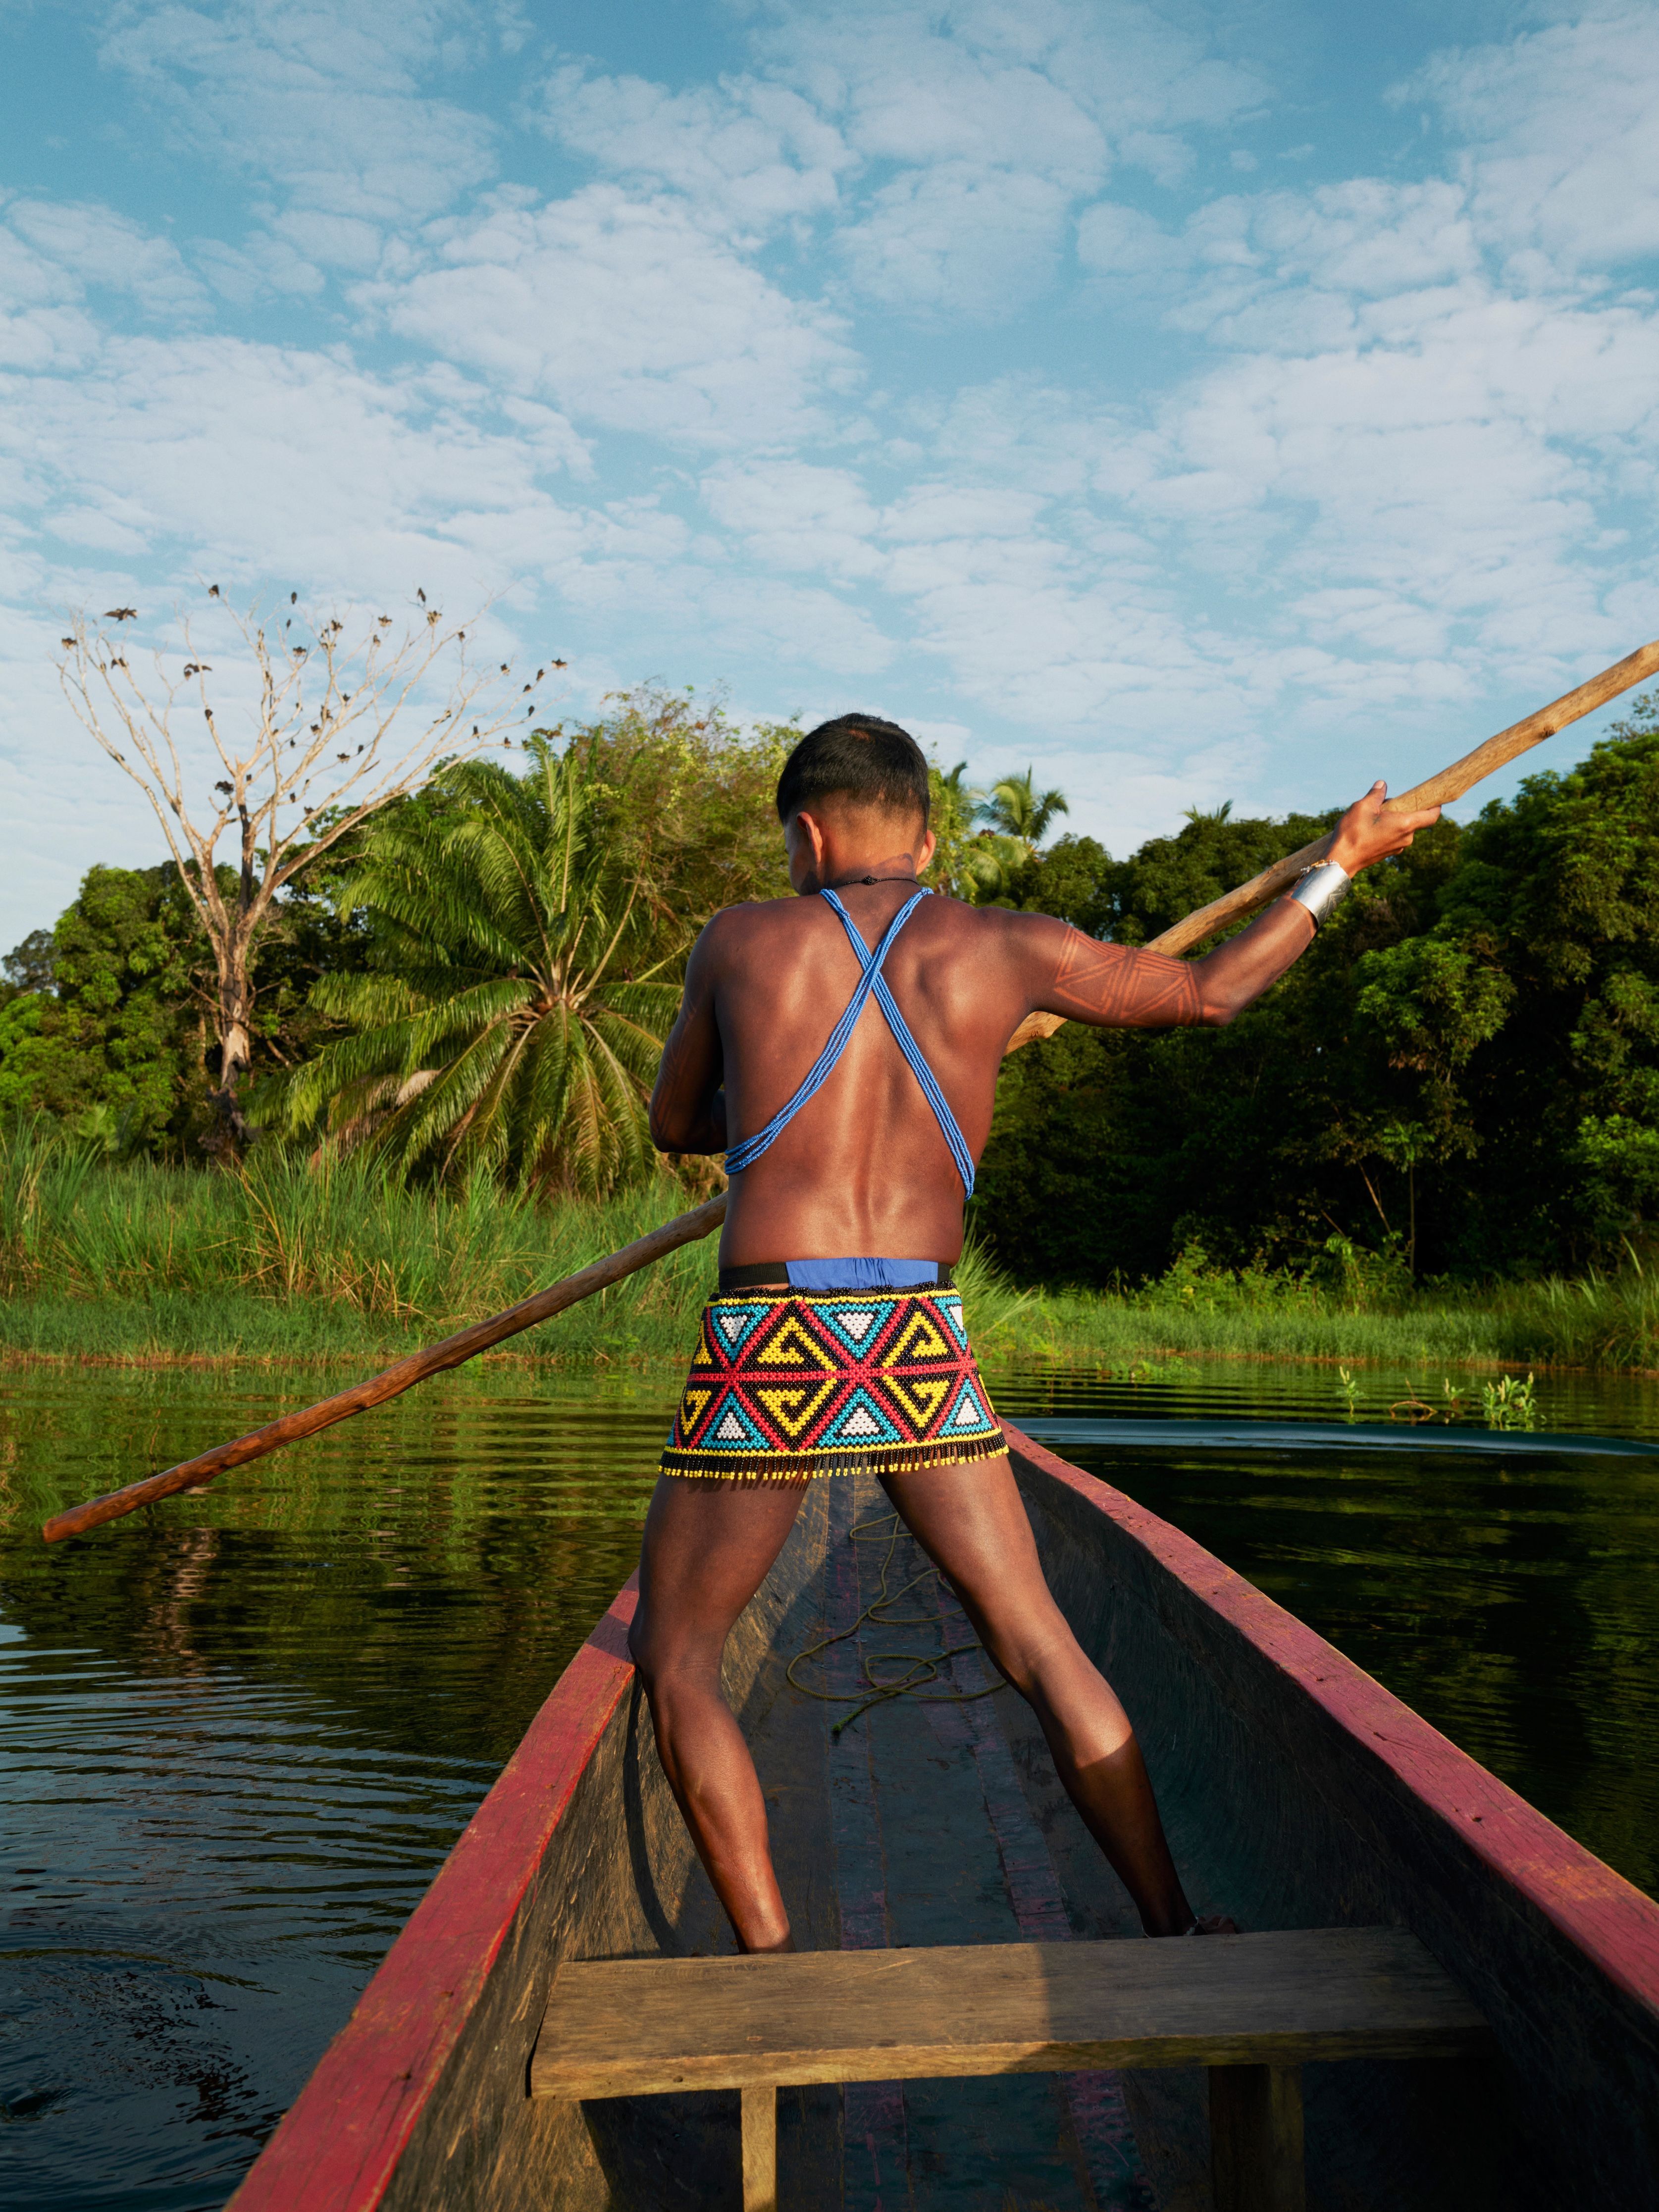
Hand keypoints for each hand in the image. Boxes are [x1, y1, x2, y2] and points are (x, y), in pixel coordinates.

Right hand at [1327, 781, 1441, 875]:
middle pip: (1414, 819)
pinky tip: (1370, 826)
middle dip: (1404, 808)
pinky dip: (1388, 829)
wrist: (1340, 860)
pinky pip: (1394, 836)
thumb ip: (1376, 794)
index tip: (1435, 798)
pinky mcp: (1388, 853)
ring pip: (1403, 828)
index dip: (1436, 806)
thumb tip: (1382, 785)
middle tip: (1386, 802)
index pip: (1431, 816)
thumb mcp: (1363, 806)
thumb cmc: (1353, 833)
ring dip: (1394, 819)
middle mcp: (1406, 838)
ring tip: (1373, 814)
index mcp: (1405, 824)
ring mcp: (1397, 847)